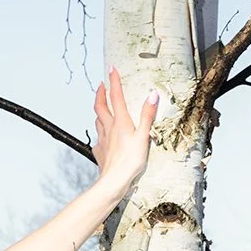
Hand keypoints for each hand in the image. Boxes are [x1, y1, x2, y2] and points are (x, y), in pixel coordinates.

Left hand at [92, 67, 158, 193]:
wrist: (114, 181)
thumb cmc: (130, 161)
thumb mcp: (143, 136)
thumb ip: (147, 115)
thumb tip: (152, 95)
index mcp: (120, 122)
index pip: (116, 96)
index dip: (114, 81)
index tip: (111, 69)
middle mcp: (108, 128)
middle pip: (100, 106)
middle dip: (101, 93)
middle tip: (101, 85)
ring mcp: (103, 140)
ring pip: (97, 121)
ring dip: (99, 111)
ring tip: (101, 107)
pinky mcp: (100, 152)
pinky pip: (98, 139)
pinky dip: (100, 132)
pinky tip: (102, 136)